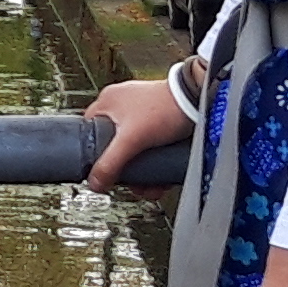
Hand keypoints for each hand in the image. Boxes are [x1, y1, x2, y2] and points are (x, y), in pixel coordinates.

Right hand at [85, 74, 188, 193]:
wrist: (199, 101)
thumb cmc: (166, 107)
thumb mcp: (132, 140)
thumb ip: (110, 163)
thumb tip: (95, 183)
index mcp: (108, 101)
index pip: (88, 130)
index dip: (93, 153)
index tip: (102, 169)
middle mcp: (122, 104)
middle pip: (113, 144)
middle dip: (124, 168)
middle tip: (132, 181)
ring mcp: (141, 112)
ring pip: (133, 148)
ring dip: (141, 170)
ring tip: (150, 185)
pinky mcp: (158, 120)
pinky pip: (149, 145)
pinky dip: (153, 161)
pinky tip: (159, 176)